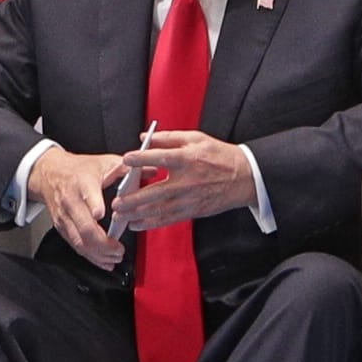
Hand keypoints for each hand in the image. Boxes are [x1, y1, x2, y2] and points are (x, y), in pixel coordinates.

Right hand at [25, 145, 127, 271]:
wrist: (49, 174)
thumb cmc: (79, 169)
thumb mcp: (104, 162)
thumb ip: (129, 168)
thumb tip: (153, 171)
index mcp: (83, 182)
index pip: (88, 195)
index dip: (94, 205)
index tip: (101, 215)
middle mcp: (71, 201)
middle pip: (84, 227)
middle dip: (103, 243)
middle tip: (119, 250)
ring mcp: (65, 217)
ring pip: (79, 241)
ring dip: (98, 254)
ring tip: (115, 258)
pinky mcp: (62, 227)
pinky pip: (76, 246)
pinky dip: (91, 257)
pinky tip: (104, 261)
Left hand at [108, 131, 257, 234]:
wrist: (244, 177)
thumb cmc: (220, 156)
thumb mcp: (196, 138)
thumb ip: (168, 137)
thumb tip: (143, 138)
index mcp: (187, 159)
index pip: (160, 158)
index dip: (141, 159)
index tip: (125, 160)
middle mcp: (187, 181)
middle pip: (155, 192)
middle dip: (134, 199)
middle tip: (117, 202)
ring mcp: (190, 199)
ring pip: (160, 210)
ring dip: (138, 215)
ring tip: (122, 216)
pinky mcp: (193, 211)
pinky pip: (169, 219)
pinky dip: (151, 223)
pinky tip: (137, 224)